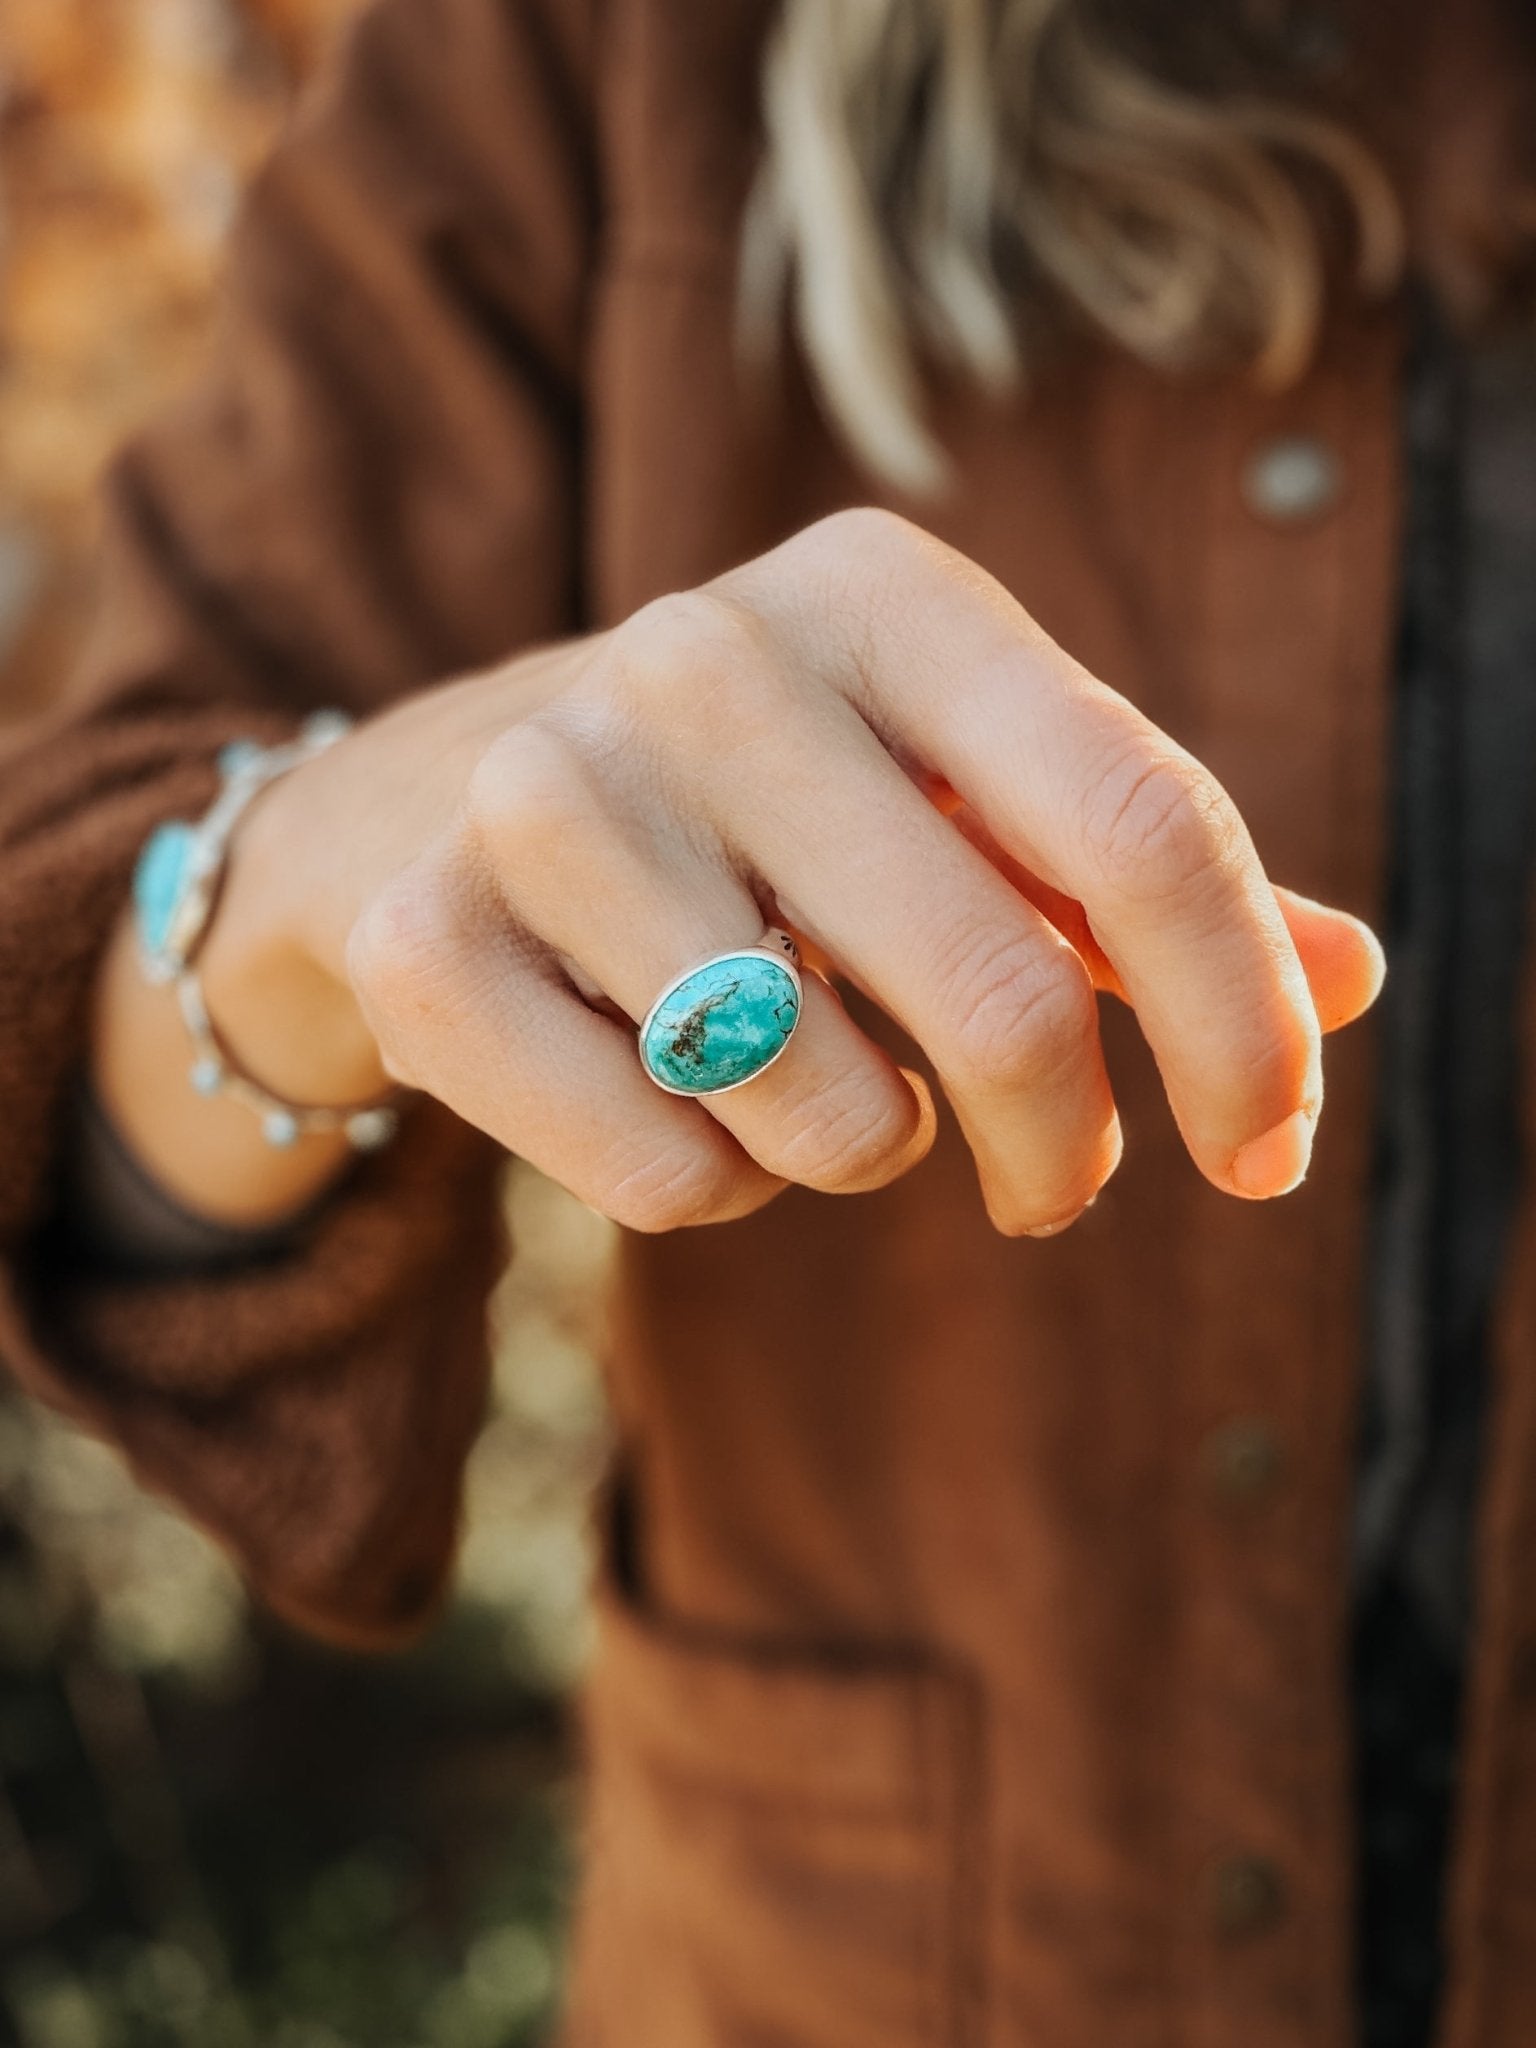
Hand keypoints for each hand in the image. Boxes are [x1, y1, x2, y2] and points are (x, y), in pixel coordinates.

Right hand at [195, 508, 1382, 1234]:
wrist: (416, 803)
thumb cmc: (751, 802)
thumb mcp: (946, 783)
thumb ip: (1134, 871)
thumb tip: (1349, 981)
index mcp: (877, 590)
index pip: (1139, 819)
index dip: (1242, 1017)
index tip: (1264, 1150)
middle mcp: (705, 654)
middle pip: (1001, 994)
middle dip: (1070, 1146)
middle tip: (1059, 1186)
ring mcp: (545, 792)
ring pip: (832, 1115)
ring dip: (864, 1145)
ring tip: (805, 1068)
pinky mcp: (428, 943)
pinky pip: (677, 1177)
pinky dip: (722, 1183)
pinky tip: (673, 1088)